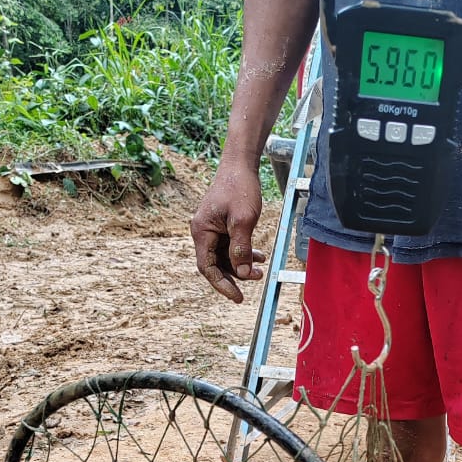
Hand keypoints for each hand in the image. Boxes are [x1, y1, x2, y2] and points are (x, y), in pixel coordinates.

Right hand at [190, 161, 265, 302]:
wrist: (240, 165)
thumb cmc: (239, 188)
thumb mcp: (243, 220)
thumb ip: (241, 248)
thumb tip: (242, 273)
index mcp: (202, 231)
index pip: (207, 267)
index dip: (221, 284)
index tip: (237, 296)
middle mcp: (203, 232)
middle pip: (215, 265)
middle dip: (233, 277)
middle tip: (249, 289)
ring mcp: (212, 229)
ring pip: (225, 258)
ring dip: (241, 266)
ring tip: (260, 271)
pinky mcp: (222, 226)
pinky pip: (231, 247)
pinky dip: (244, 254)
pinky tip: (259, 257)